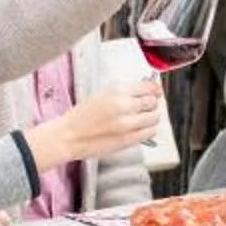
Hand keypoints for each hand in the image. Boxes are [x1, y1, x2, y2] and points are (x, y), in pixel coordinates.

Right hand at [30, 77, 162, 165]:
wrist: (69, 136)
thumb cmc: (81, 117)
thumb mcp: (101, 95)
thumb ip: (123, 93)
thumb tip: (144, 91)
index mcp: (115, 90)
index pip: (147, 87)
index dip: (154, 89)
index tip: (156, 91)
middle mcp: (123, 105)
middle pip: (152, 102)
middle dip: (153, 103)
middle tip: (149, 105)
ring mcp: (127, 123)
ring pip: (154, 118)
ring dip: (153, 117)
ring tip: (146, 118)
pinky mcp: (128, 139)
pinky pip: (149, 132)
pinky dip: (150, 129)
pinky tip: (143, 128)